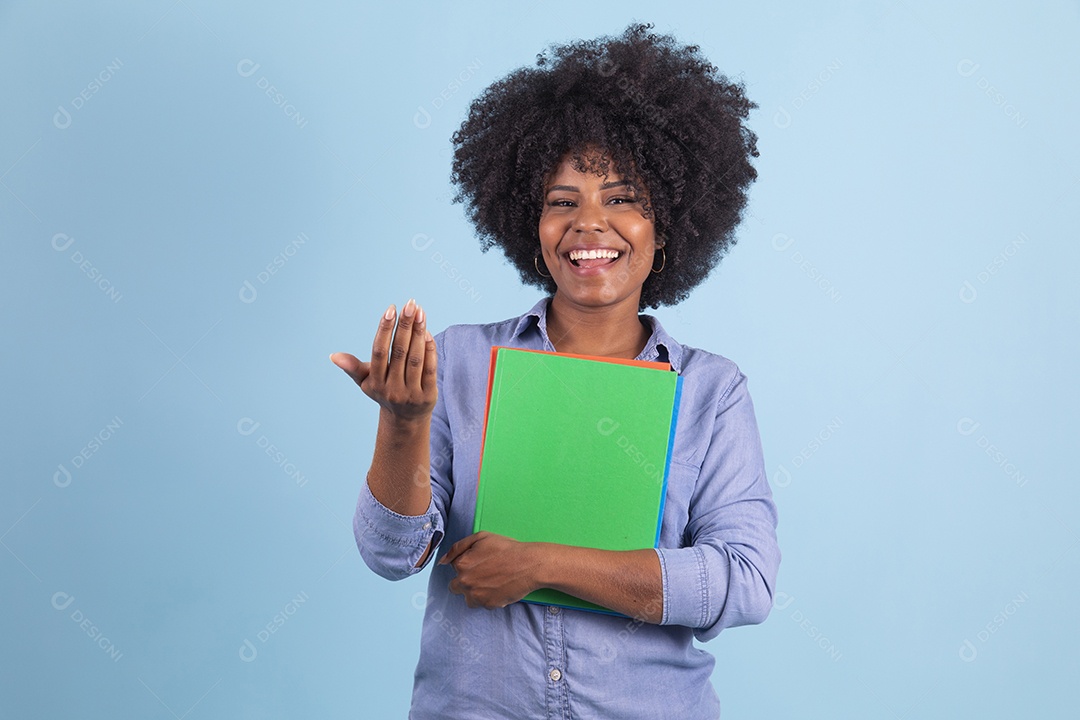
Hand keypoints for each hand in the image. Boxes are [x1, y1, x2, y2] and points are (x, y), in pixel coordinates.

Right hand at [330, 299, 436, 421]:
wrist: (405, 419)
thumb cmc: (384, 392)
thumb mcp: (367, 382)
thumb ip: (353, 367)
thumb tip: (333, 356)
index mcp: (375, 382)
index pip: (379, 351)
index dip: (385, 329)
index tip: (391, 309)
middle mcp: (392, 389)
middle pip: (399, 352)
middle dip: (405, 326)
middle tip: (410, 304)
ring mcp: (411, 393)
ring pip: (415, 359)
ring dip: (419, 333)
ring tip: (420, 313)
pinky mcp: (428, 396)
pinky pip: (430, 369)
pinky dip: (430, 350)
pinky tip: (428, 332)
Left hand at [440, 532, 540, 608]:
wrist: (529, 564)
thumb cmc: (506, 548)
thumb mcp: (480, 537)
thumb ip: (457, 547)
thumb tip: (442, 561)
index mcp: (461, 564)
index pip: (454, 567)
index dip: (467, 563)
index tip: (480, 561)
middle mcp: (465, 582)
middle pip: (455, 586)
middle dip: (466, 580)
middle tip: (483, 573)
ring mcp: (476, 596)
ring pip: (467, 597)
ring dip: (475, 591)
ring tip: (491, 581)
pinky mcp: (488, 605)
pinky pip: (482, 604)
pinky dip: (488, 598)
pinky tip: (498, 587)